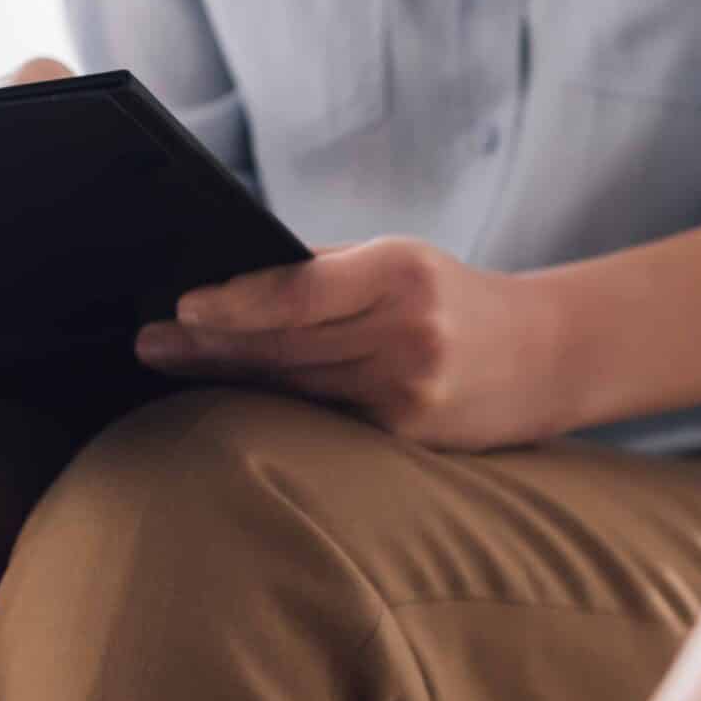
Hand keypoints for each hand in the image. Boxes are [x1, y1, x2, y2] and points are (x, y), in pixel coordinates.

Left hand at [136, 238, 569, 451]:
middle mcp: (407, 336)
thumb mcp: (402, 262)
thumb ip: (325, 271)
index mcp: (401, 274)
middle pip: (285, 345)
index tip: (180, 305)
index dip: (232, 303)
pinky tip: (236, 406)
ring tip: (174, 368)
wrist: (550, 354)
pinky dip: (277, 412)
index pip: (297, 291)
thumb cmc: (456, 298)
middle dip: (209, 345)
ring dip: (229, 380)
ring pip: (295, 390)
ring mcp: (409, 394)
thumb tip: (229, 282)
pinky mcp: (409, 439)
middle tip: (150, 343)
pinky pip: (324, 423)